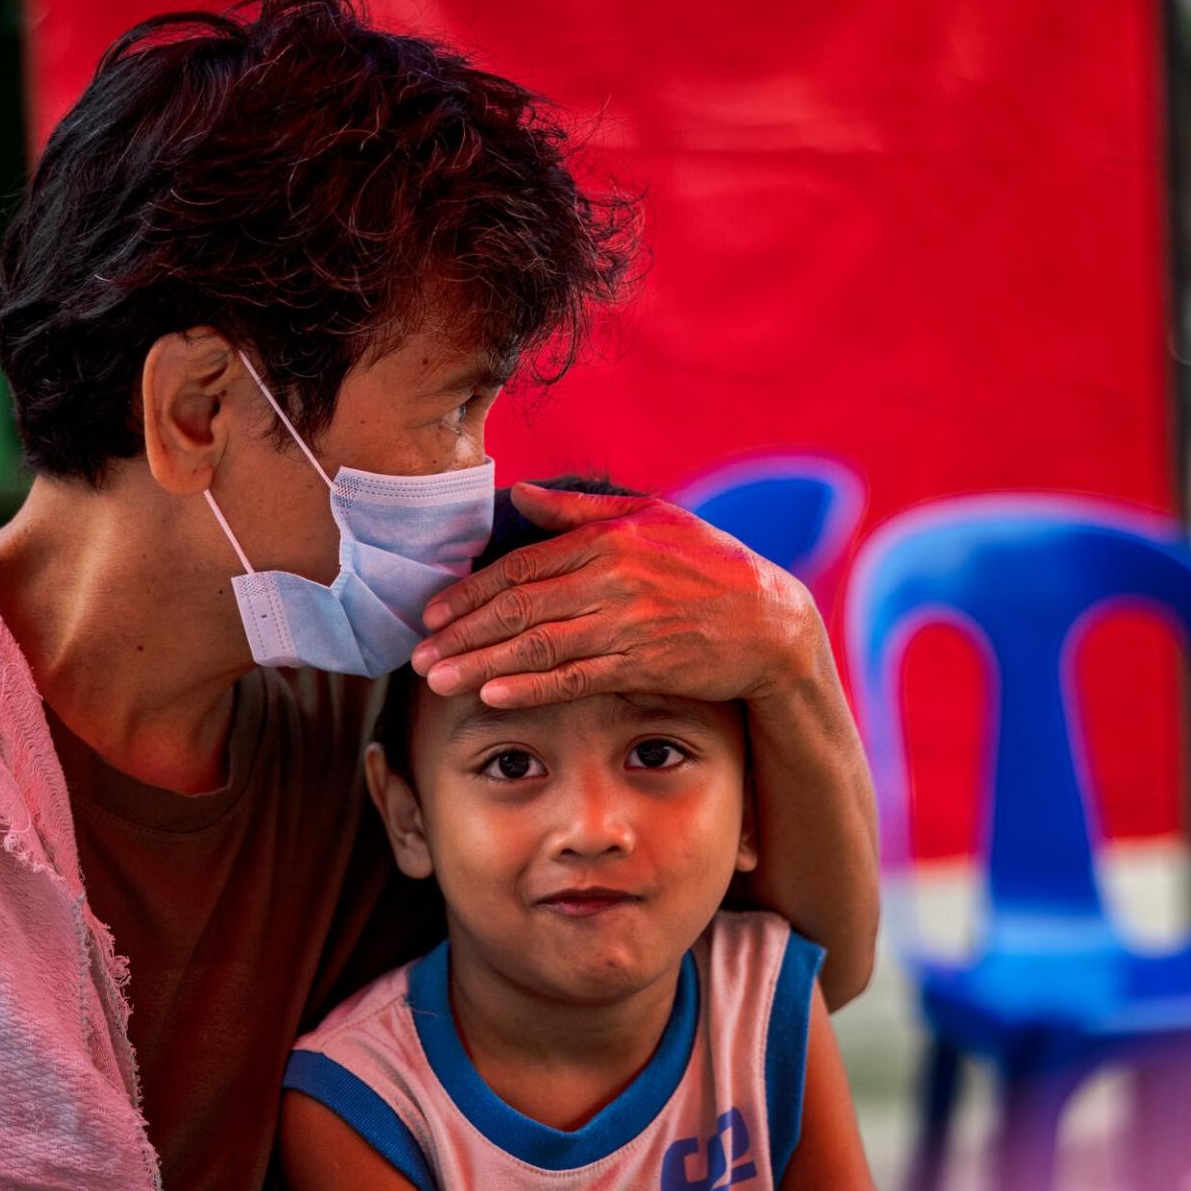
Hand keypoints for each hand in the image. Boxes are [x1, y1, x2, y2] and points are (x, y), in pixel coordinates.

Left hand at [410, 482, 823, 708]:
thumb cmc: (707, 565)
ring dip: (482, 664)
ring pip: (538, 646)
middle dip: (462, 634)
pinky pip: (575, 678)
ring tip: (439, 680)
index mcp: (606, 541)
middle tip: (419, 655)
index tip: (433, 612)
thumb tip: (522, 495)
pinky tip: (493, 696)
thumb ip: (580, 510)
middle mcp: (611, 580)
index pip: (521, 567)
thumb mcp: (650, 516)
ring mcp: (626, 624)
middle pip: (519, 609)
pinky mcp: (643, 664)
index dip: (470, 592)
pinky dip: (531, 687)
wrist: (770, 623)